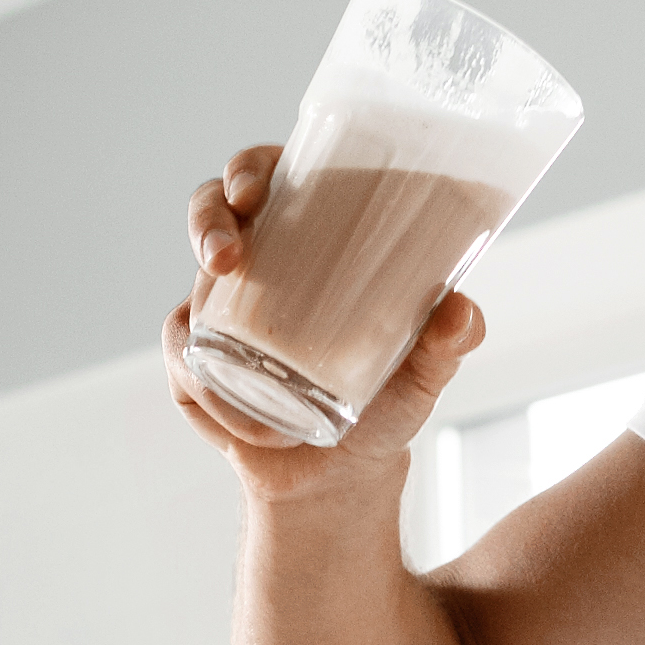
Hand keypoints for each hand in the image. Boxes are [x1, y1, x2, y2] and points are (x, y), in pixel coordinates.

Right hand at [163, 144, 489, 497]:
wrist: (342, 475)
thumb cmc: (386, 400)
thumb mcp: (424, 371)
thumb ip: (448, 341)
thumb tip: (460, 314)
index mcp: (309, 237)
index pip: (269, 176)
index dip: (249, 169)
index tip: (253, 190)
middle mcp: (257, 263)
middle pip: (209, 212)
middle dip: (206, 225)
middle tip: (223, 258)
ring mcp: (216, 312)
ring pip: (189, 299)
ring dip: (205, 339)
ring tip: (257, 402)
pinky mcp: (193, 365)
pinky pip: (184, 368)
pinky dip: (212, 400)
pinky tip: (247, 427)